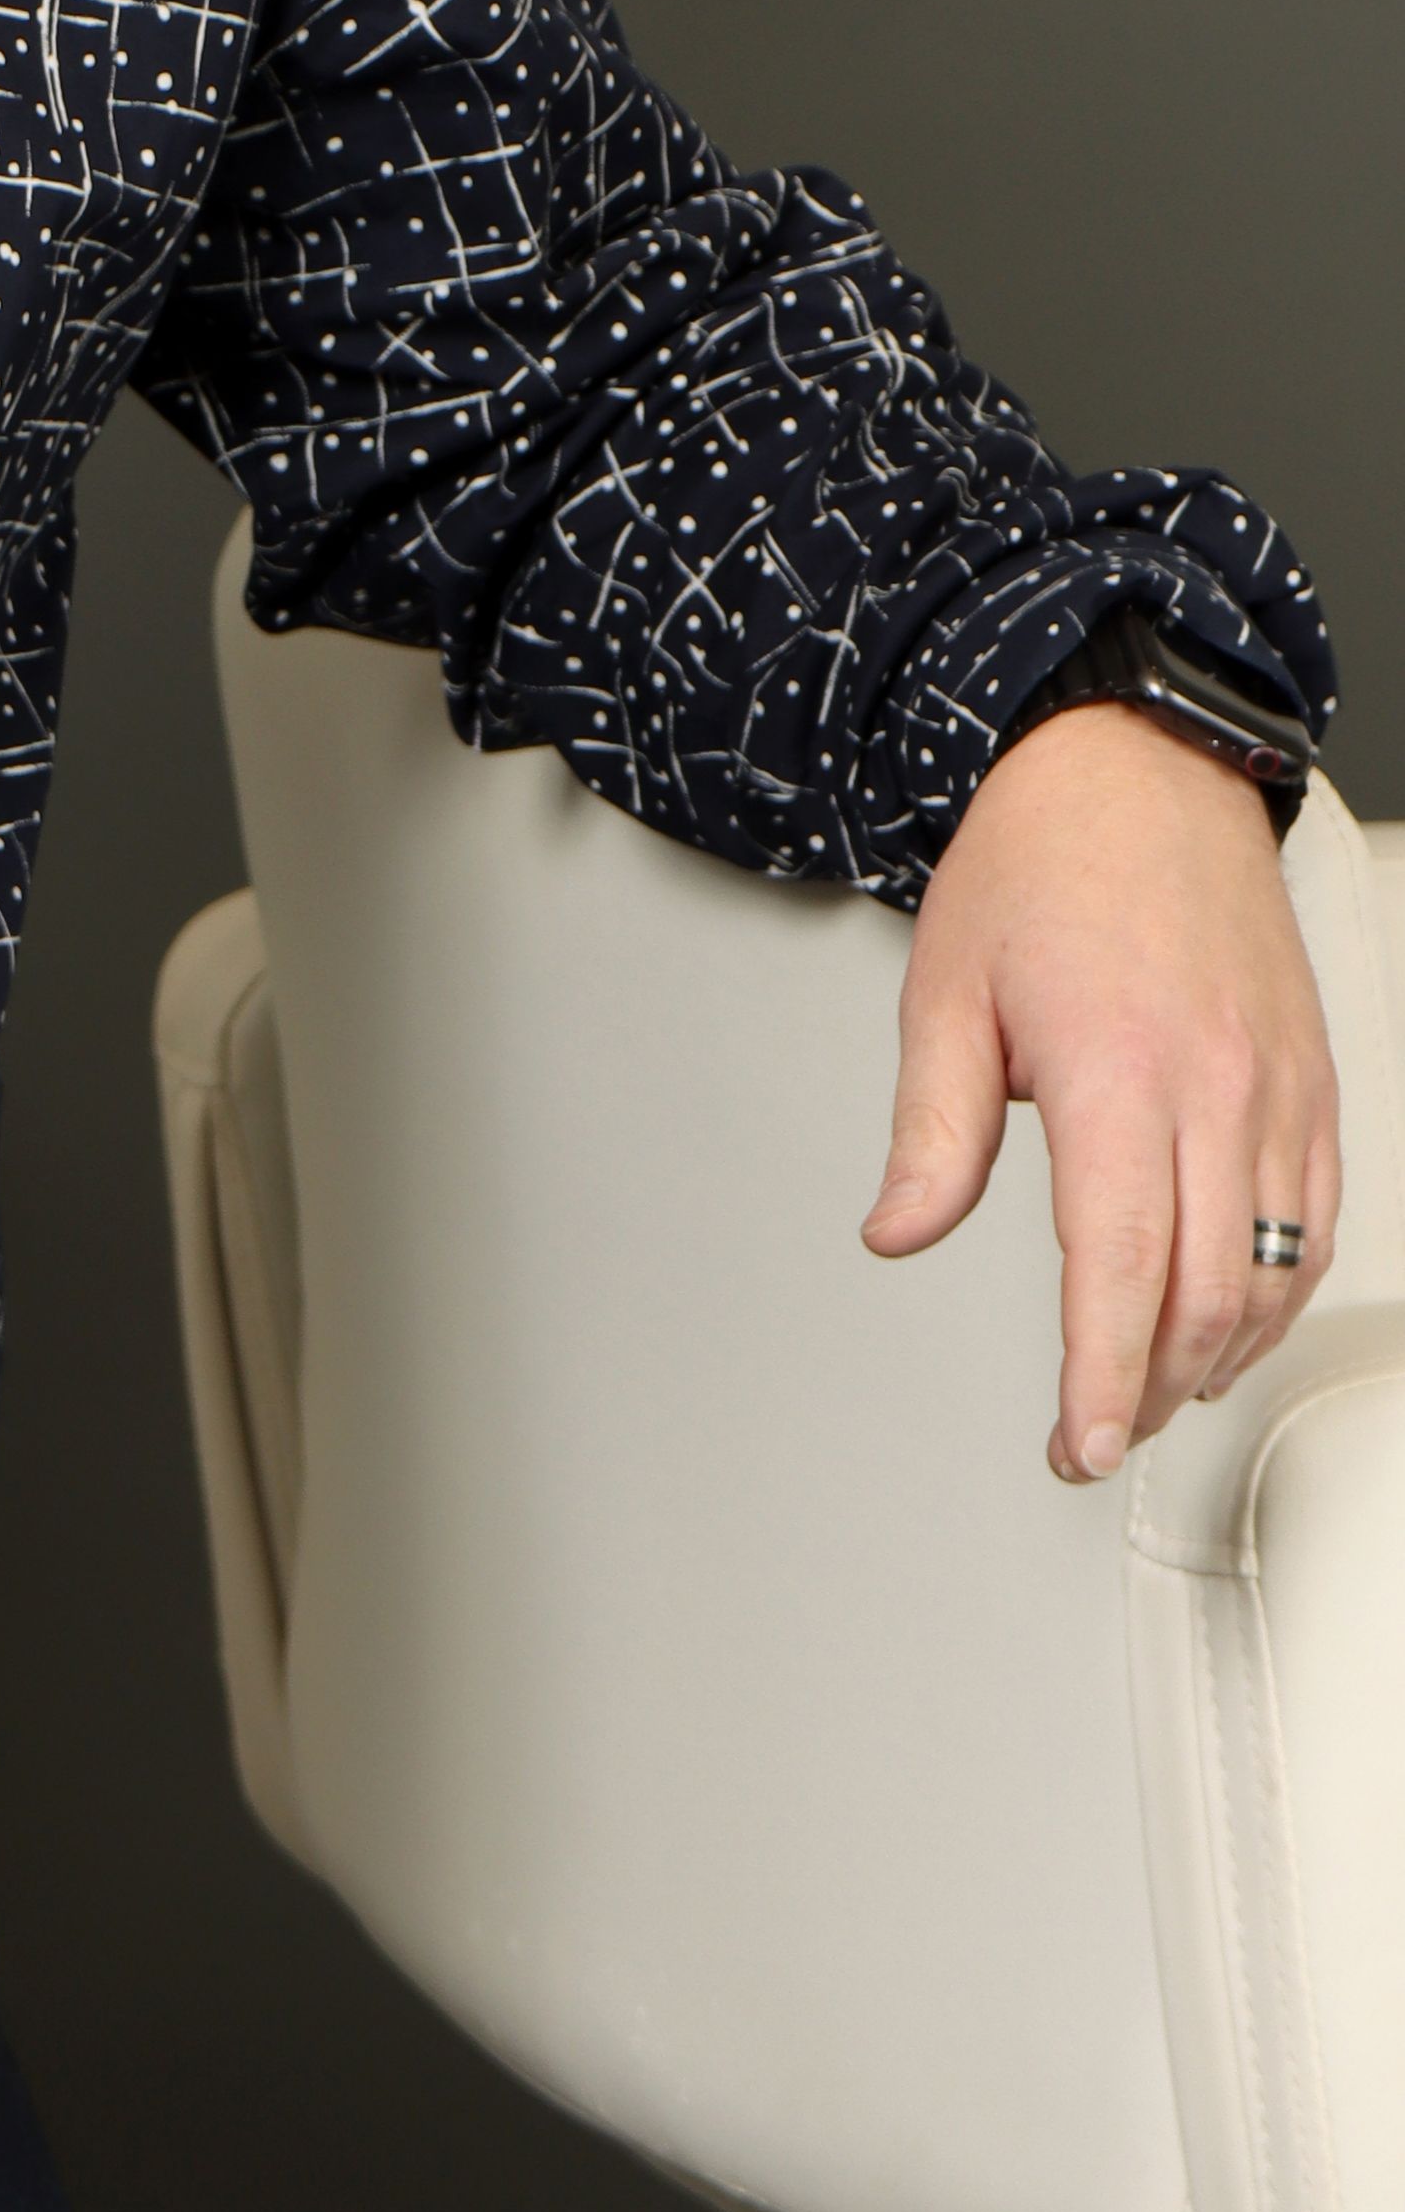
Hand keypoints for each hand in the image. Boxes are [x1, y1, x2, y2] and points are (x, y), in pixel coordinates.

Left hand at [865, 699, 1335, 1477]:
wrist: (1138, 769)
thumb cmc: (1041, 862)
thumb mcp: (944, 991)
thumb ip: (932, 1133)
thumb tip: (898, 1230)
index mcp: (1118, 1069)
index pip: (1121, 1267)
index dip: (1102, 1376)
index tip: (1080, 1442)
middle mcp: (1216, 1085)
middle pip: (1206, 1290)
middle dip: (1149, 1387)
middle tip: (1095, 1434)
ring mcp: (1277, 1085)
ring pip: (1272, 1269)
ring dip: (1216, 1352)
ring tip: (1150, 1388)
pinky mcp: (1310, 1080)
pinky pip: (1312, 1219)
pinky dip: (1278, 1290)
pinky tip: (1232, 1319)